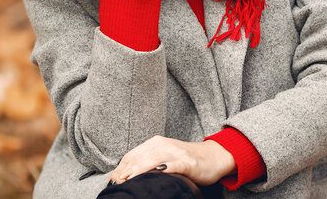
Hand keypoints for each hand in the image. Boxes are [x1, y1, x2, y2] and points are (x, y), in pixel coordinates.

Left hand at [108, 135, 235, 186]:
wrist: (213, 156)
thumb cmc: (186, 160)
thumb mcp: (164, 157)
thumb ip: (148, 161)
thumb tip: (127, 174)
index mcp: (155, 143)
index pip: (132, 155)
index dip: (120, 167)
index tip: (112, 179)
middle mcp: (163, 145)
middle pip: (139, 158)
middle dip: (125, 171)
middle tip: (116, 183)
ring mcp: (175, 153)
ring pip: (152, 160)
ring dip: (138, 171)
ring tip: (128, 180)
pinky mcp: (187, 162)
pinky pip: (172, 166)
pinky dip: (162, 171)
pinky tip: (156, 175)